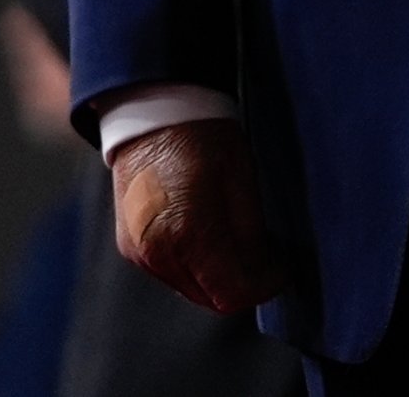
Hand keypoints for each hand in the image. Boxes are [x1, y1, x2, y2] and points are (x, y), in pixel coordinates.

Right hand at [108, 118, 285, 314]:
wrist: (152, 111)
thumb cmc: (203, 137)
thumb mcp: (241, 182)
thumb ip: (251, 238)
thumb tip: (264, 271)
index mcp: (189, 233)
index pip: (233, 293)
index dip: (263, 286)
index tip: (279, 269)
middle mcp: (157, 251)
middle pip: (211, 297)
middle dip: (241, 284)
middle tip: (263, 259)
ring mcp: (138, 251)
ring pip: (190, 289)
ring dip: (216, 278)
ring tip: (234, 244)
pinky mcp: (129, 247)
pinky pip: (169, 273)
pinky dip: (192, 266)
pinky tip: (205, 237)